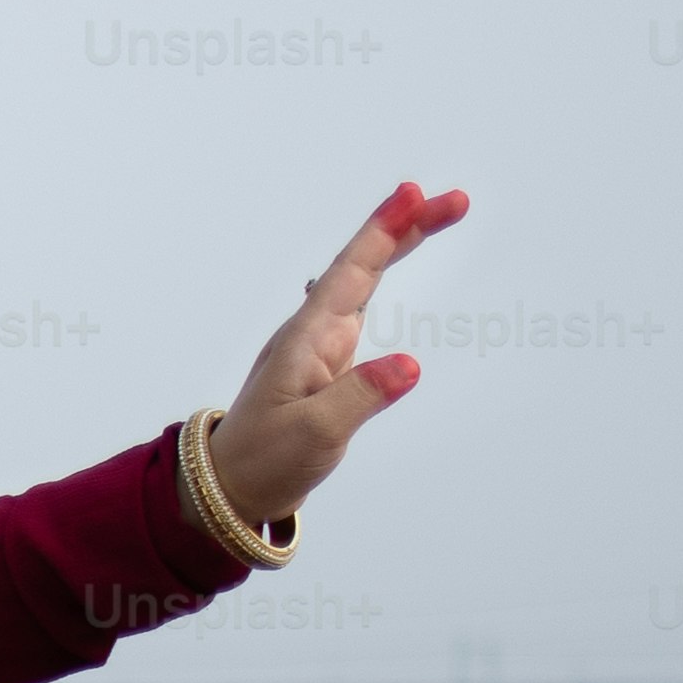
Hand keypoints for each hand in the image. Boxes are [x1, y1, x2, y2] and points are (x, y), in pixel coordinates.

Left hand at [207, 184, 464, 528]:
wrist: (228, 486)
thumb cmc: (263, 460)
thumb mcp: (314, 433)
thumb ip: (361, 397)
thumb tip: (408, 365)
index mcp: (307, 340)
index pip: (349, 273)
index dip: (382, 232)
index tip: (413, 196)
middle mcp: (311, 334)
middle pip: (361, 267)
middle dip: (404, 228)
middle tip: (455, 200)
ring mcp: (318, 347)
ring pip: (361, 282)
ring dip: (395, 246)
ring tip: (434, 214)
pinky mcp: (325, 364)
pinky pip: (356, 306)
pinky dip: (377, 278)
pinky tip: (382, 263)